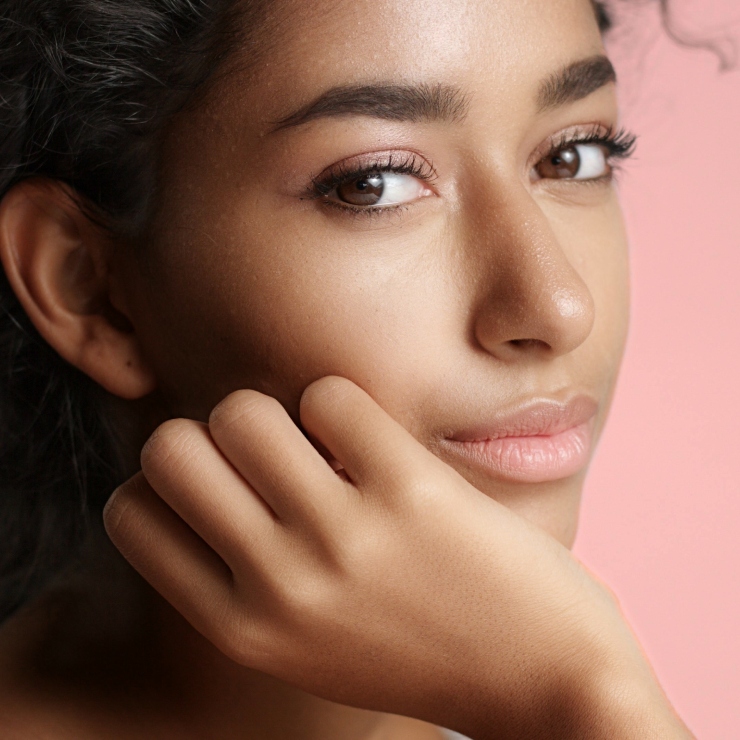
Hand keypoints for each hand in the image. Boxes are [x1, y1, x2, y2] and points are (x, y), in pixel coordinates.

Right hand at [104, 377, 688, 738]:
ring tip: (327, 444)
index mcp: (243, 629)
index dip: (167, 480)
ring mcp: (343, 536)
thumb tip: (216, 466)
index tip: (223, 478)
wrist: (549, 687)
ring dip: (281, 410)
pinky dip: (347, 405)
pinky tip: (378, 442)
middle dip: (211, 432)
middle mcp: (278, 584)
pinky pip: (332, 395)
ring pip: (242, 410)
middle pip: (168, 446)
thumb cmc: (422, 655)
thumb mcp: (312, 644)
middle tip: (271, 451)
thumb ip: (249, 577)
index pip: (129, 513)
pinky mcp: (410, 490)